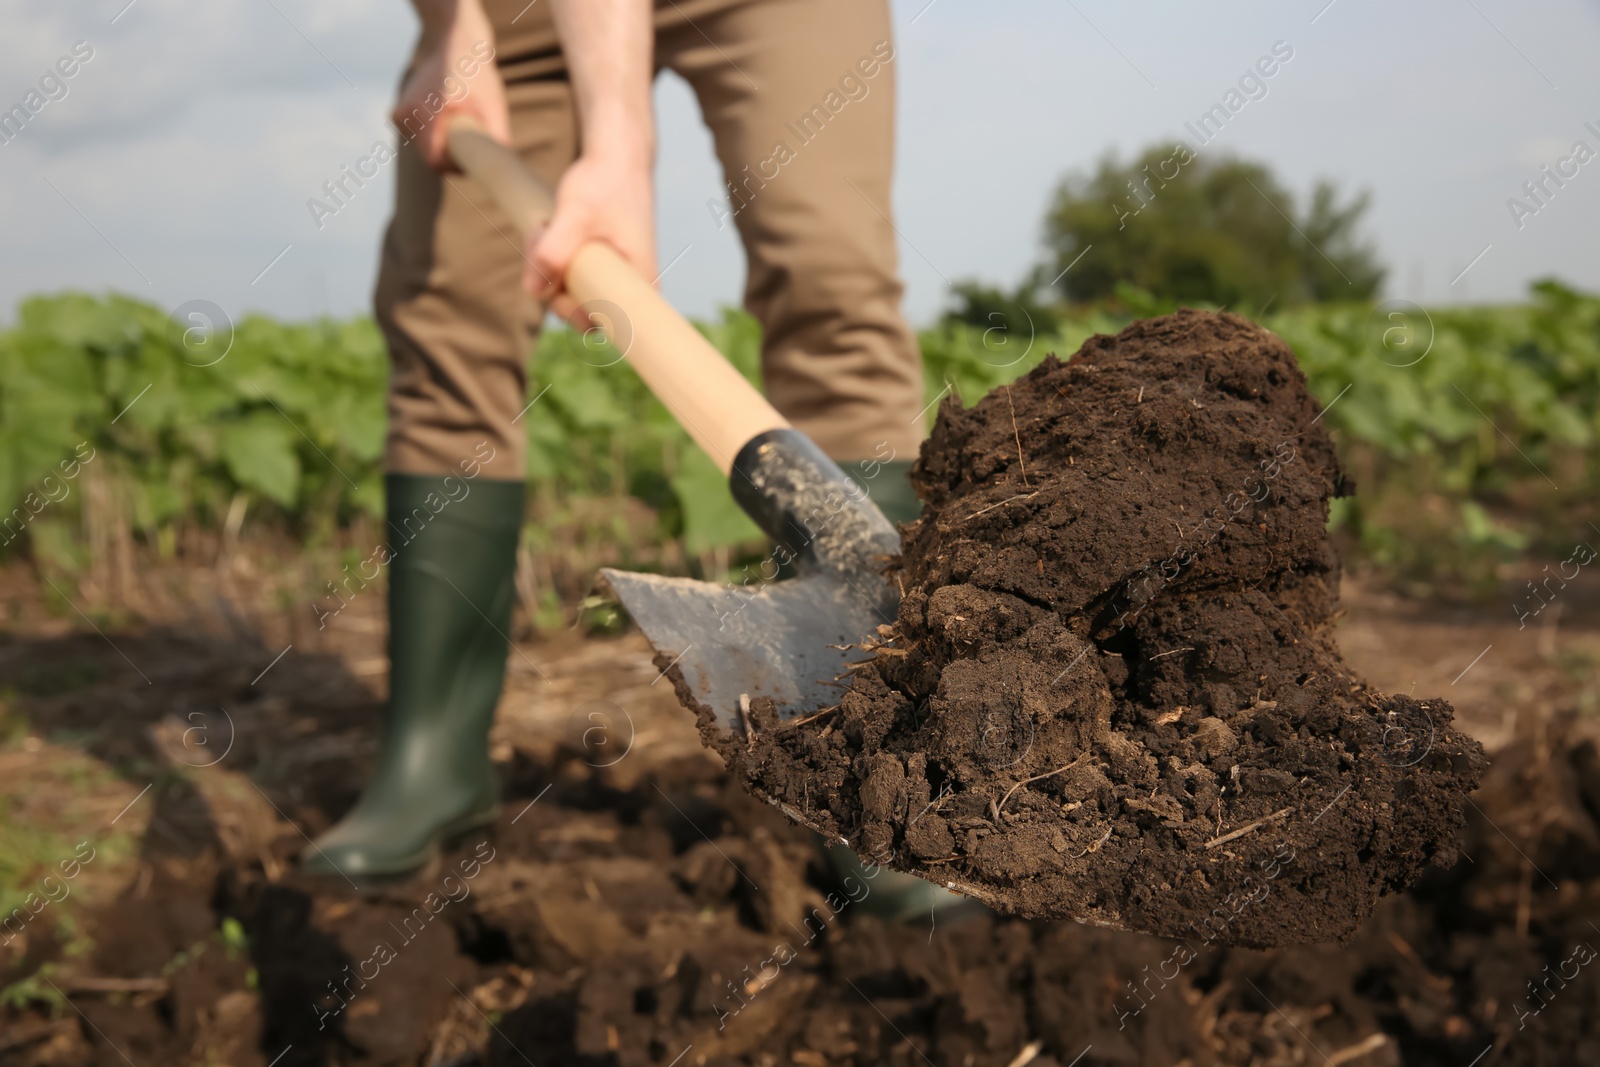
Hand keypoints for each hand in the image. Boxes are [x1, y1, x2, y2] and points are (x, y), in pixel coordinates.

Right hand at [392, 1, 509, 170]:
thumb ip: (497, 139)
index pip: (435, 161)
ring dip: (441, 144)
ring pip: (424, 147)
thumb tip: (500, 169)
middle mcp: (408, 113)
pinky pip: (417, 137)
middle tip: (470, 140)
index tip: (470, 160)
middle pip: (430, 156)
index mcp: (427, 112)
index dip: (454, 167)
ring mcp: (400, 114)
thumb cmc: (478, 75)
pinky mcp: (397, 114)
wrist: (454, 43)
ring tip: (458, 122)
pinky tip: (444, 117)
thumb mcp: (494, 106)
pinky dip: (432, 135)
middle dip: (450, 155)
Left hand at [527, 152, 656, 320]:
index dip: (569, 310)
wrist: (618, 156)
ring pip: (568, 289)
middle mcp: (630, 288)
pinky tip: (550, 225)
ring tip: (547, 222)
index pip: (600, 324)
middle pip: (578, 307)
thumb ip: (554, 252)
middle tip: (542, 233)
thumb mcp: (576, 214)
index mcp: (639, 285)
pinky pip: (567, 274)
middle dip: (550, 277)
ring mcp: (612, 277)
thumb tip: (533, 292)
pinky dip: (551, 254)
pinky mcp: (598, 265)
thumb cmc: (606, 182)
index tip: (553, 280)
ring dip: (546, 261)